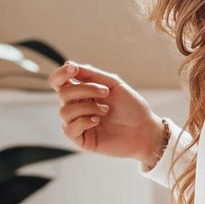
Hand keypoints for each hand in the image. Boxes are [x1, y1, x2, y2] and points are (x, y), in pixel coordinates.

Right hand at [48, 60, 162, 162]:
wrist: (145, 129)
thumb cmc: (131, 107)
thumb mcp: (113, 84)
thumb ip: (91, 74)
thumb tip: (68, 63)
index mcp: (82, 92)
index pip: (59, 82)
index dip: (61, 74)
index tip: (73, 69)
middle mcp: (77, 107)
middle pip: (63, 94)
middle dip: (85, 90)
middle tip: (106, 93)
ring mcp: (78, 124)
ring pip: (64, 112)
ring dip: (87, 107)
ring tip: (106, 110)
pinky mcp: (81, 140)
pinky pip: (69, 129)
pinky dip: (83, 122)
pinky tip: (97, 121)